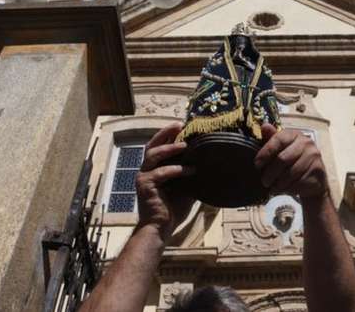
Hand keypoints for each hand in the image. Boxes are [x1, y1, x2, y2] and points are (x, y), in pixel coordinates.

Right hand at [135, 122, 194, 238]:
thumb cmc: (173, 209)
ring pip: (153, 155)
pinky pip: (160, 173)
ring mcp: (143, 177)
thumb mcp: (186, 187)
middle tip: (179, 125)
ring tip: (185, 145)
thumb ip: (191, 173)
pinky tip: (190, 170)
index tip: (182, 124)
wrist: (161, 228)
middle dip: (165, 133)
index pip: (159, 145)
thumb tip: (211, 162)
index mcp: (154, 168)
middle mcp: (146, 170)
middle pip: (152, 144)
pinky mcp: (145, 186)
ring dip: (170, 148)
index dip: (168, 134)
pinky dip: (175, 170)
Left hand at [254, 124, 327, 199]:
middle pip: (282, 159)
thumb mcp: (281, 150)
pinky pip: (298, 183)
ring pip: (289, 174)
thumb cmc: (293, 162)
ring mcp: (314, 156)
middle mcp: (306, 143)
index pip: (278, 140)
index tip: (257, 165)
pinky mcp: (318, 171)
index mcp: (295, 134)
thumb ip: (272, 139)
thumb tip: (264, 125)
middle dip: (270, 173)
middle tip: (264, 181)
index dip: (265, 153)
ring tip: (272, 188)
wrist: (314, 179)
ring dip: (278, 184)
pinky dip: (287, 189)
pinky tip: (284, 190)